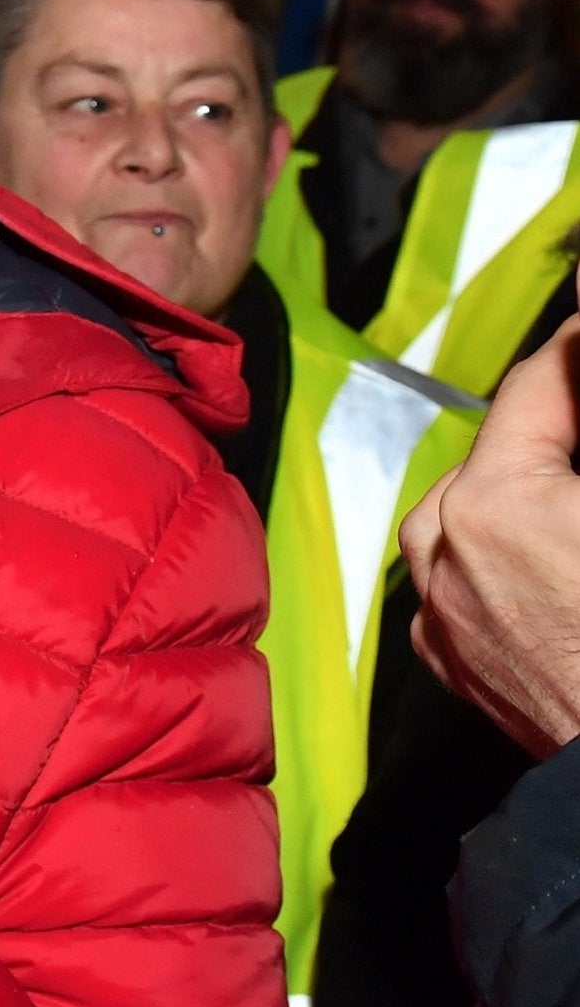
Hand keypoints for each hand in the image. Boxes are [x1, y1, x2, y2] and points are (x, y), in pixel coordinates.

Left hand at [400, 320, 579, 756]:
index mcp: (497, 504)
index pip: (540, 385)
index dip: (579, 348)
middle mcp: (445, 547)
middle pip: (505, 449)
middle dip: (562, 431)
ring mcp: (441, 608)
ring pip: (480, 510)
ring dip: (533, 491)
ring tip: (577, 490)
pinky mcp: (451, 658)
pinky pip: (471, 573)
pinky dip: (513, 554)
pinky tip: (565, 564)